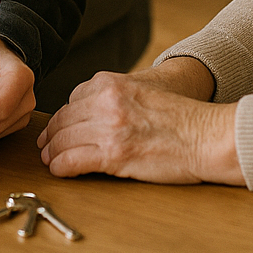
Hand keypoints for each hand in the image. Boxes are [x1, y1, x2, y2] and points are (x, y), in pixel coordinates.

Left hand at [36, 64, 243, 184]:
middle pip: (64, 119)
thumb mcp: (143, 90)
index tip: (60, 127)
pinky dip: (62, 167)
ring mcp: (109, 127)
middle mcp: (106, 101)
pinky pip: (73, 160)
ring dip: (53, 153)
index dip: (65, 117)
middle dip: (53, 135)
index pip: (72, 99)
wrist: (206, 136)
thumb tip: (89, 110)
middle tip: (47, 146)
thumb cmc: (181, 117)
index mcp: (112, 82)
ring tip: (51, 160)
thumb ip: (116, 95)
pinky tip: (60, 170)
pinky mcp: (113, 154)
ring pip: (63, 140)